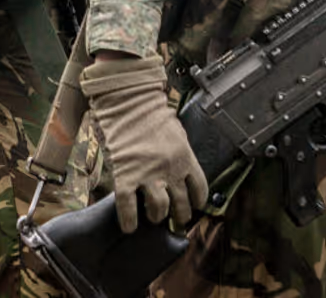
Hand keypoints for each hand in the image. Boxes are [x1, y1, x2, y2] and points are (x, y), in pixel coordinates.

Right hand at [82, 56, 208, 233]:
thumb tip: (180, 169)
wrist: (126, 98)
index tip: (190, 206)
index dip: (195, 203)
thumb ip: (179, 153)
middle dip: (177, 215)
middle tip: (171, 216)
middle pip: (181, 206)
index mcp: (186, 157)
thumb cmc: (148, 112)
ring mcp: (148, 173)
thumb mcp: (175, 132)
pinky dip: (129, 221)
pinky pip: (128, 207)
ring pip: (159, 211)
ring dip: (156, 217)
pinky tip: (129, 226)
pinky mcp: (125, 175)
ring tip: (151, 216)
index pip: (199, 191)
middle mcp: (171, 169)